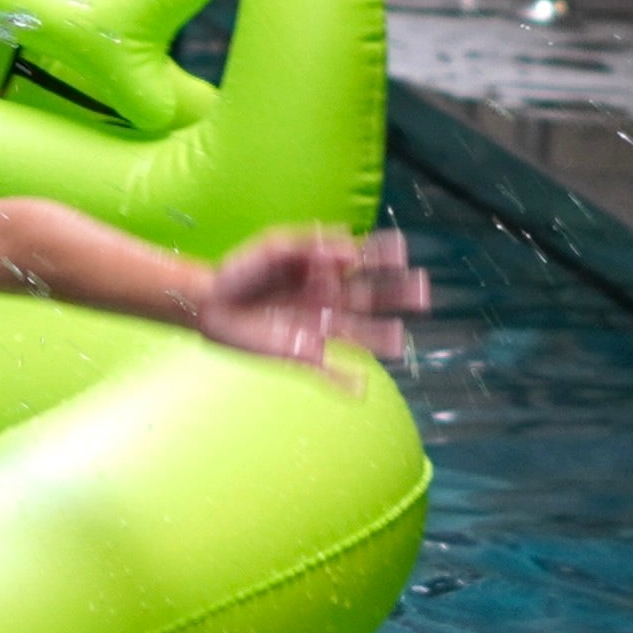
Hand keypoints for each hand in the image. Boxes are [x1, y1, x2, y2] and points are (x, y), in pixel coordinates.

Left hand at [196, 227, 428, 370]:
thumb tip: (350, 246)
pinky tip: (360, 388)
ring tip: (400, 339)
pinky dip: (344, 381)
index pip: (361, 261)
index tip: (403, 249)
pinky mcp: (302, 352)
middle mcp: (327, 300)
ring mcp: (317, 327)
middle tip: (422, 292)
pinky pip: (328, 370)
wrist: (210, 303)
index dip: (383, 255)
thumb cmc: (241, 270)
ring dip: (380, 337)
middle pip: (370, 298)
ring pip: (358, 334)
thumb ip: (312, 244)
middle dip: (396, 294)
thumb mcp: (275, 246)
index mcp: (323, 271)